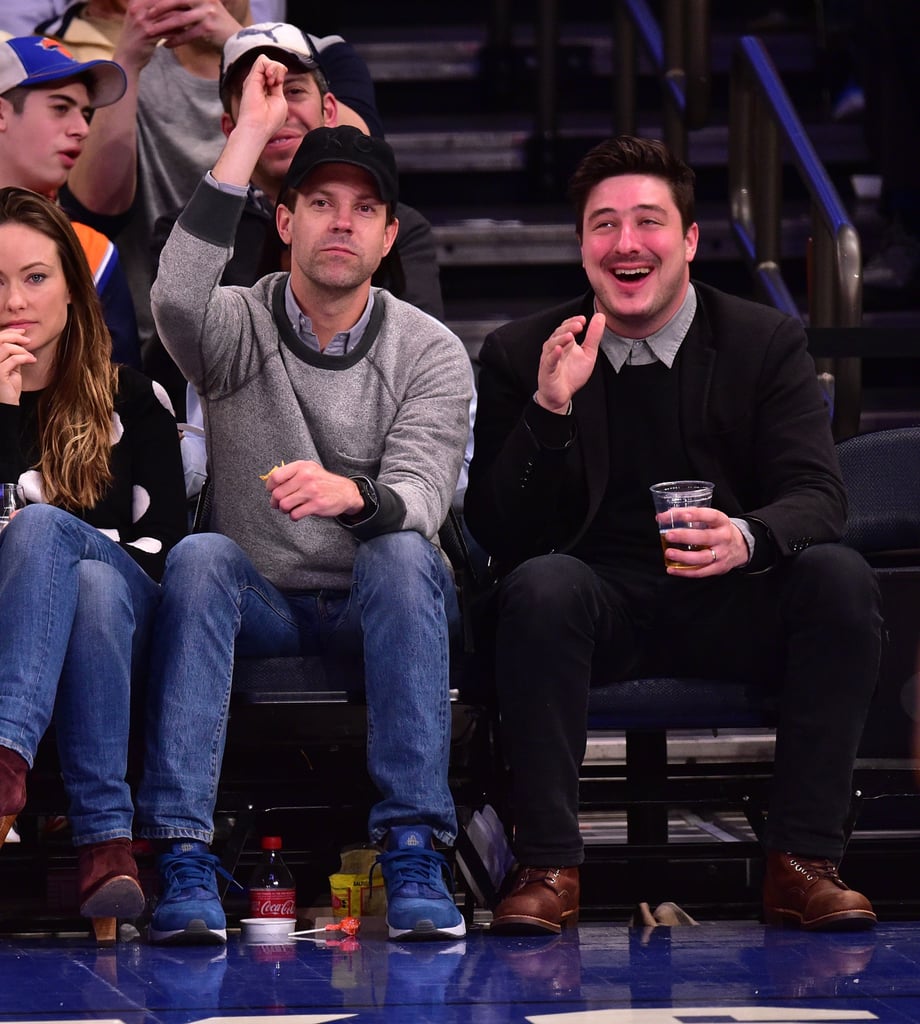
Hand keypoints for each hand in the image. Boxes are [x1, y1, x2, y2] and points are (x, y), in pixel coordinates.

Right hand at [0, 330, 35, 405]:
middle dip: (15, 336)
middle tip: (28, 340)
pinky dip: (25, 358)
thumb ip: (12, 354)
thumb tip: (19, 340)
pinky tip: (32, 361)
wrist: (8, 404)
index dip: (9, 332)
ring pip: (6, 348)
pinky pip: (13, 360)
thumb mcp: (11, 367)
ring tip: (31, 356)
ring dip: (21, 349)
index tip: (23, 332)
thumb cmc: (9, 387)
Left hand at [133, 0, 243, 51]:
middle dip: (160, 7)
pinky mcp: (209, 28)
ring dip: (164, 26)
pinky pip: (187, 34)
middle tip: (146, 14)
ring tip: (152, 32)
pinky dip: (175, 40)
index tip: (147, 3)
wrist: (237, 40)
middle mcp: (204, 0)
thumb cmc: (216, 26)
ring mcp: (207, 13)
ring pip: (180, 19)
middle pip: (176, 1)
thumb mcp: (204, 9)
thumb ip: (188, 5)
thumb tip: (167, 6)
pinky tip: (166, 44)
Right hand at [212, 56, 288, 185]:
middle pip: (271, 65)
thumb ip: (278, 86)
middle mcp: (257, 83)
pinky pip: (262, 59)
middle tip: (276, 84)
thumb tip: (278, 73)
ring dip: (275, 69)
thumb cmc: (270, 120)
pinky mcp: (251, 78)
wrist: (258, 127)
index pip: (275, 72)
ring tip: (272, 82)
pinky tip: (270, 79)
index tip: (279, 85)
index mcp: (265, 90)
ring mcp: (253, 80)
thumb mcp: (280, 100)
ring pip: (266, 60)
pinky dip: (271, 67)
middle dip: (279, 71)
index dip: (280, 75)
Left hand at [264, 460, 364, 520]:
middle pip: (277, 494)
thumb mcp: (309, 469)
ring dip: (284, 510)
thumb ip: (291, 473)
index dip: (270, 486)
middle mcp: (306, 477)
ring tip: (289, 508)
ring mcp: (311, 491)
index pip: (275, 477)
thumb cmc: (323, 481)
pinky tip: (298, 513)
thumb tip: (270, 482)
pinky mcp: (316, 505)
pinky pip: (294, 514)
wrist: (346, 492)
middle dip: (275, 502)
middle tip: (279, 504)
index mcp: (302, 467)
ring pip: (284, 505)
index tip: (272, 491)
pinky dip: (293, 516)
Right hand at [535, 312, 604, 413]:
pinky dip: (553, 355)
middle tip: (579, 325)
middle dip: (568, 328)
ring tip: (571, 335)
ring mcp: (550, 358)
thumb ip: (594, 336)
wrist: (562, 394)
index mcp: (565, 342)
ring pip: (552, 345)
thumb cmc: (572, 374)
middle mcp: (555, 348)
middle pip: (558, 333)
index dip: (573, 321)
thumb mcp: (588, 353)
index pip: (566, 327)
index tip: (584, 319)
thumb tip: (600, 316)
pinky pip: (549, 361)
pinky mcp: (547, 371)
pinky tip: (559, 350)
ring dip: (561, 339)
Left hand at [657, 507, 749, 575]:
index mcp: (722, 522)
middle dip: (685, 536)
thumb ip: (692, 517)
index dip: (697, 515)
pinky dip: (684, 572)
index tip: (682, 515)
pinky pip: (700, 572)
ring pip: (702, 557)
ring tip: (669, 553)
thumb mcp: (712, 520)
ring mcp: (721, 554)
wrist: (740, 547)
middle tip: (669, 535)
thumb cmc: (718, 531)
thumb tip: (664, 516)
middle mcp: (723, 538)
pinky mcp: (718, 568)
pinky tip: (672, 569)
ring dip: (683, 556)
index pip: (711, 516)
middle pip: (705, 537)